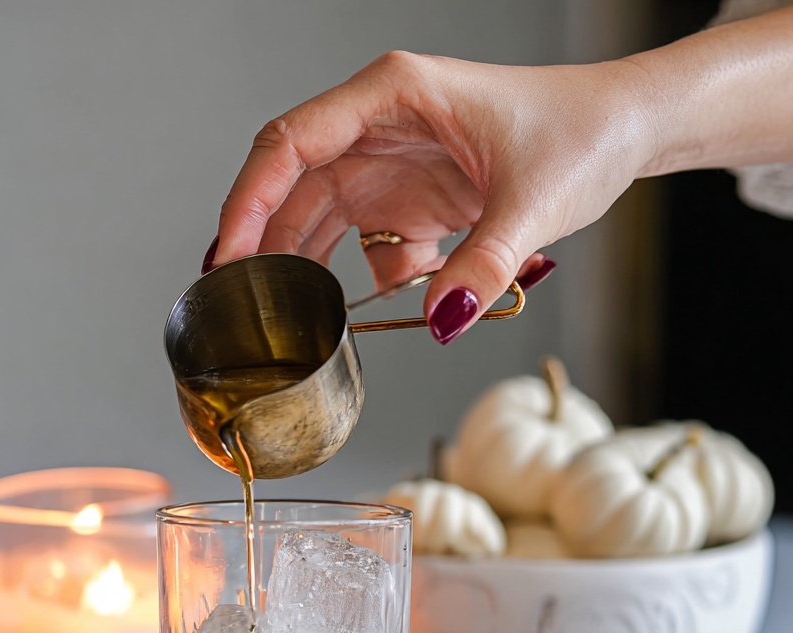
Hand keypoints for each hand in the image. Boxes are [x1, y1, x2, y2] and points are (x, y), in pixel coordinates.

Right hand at [208, 52, 654, 342]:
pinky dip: (378, 278)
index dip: (249, 199)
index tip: (227, 254)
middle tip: (241, 302)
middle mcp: (381, 129)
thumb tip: (438, 318)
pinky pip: (370, 248)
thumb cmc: (581, 131)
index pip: (292, 143)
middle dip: (266, 243)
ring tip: (300, 313)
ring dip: (315, 267)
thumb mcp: (533, 202)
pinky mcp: (413, 201)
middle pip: (293, 186)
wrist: (623, 132)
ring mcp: (394, 167)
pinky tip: (413, 286)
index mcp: (393, 96)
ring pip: (323, 220)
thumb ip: (482, 264)